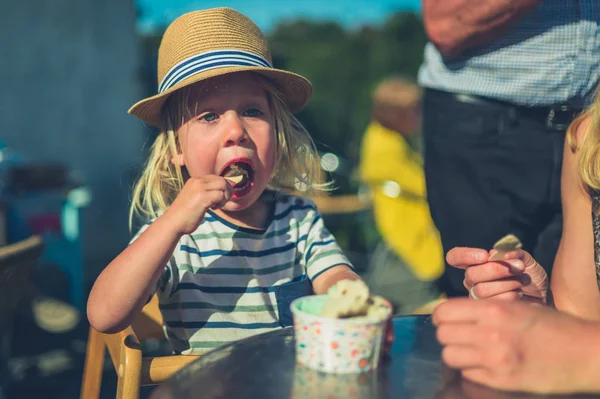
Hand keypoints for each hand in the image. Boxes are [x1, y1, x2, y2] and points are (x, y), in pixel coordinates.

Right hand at [164, 175, 232, 233]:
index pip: (216, 178)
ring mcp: (200, 188)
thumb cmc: (185, 214)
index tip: (219, 199)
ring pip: (223, 185)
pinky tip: (213, 208)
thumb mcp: (195, 197)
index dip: (222, 188)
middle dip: (227, 192)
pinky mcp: (203, 197)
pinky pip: (220, 195)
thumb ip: (206, 192)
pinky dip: (221, 203)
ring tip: (217, 205)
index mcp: (195, 180)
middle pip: (222, 180)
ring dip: (225, 197)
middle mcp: (197, 181)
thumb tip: (224, 191)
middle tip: (221, 203)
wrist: (173, 223)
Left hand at [433, 299, 599, 393]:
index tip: (445, 318)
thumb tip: (454, 313)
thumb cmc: (553, 326)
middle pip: (442, 334)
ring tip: (470, 350)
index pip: (444, 312)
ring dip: (456, 352)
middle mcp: (489, 335)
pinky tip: (486, 363)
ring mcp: (494, 361)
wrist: (584, 353)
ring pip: (449, 356)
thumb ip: (485, 310)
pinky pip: (468, 374)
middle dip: (447, 334)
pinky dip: (471, 369)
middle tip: (459, 334)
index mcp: (493, 310)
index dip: (440, 316)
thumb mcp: (517, 307)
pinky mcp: (500, 381)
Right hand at [446, 247, 547, 303]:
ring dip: (506, 283)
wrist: (545, 299)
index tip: (485, 255)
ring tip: (522, 281)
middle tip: (518, 267)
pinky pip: (492, 303)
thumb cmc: (530, 277)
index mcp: (475, 265)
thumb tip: (496, 252)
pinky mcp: (486, 313)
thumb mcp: (524, 259)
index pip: (455, 257)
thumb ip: (511, 252)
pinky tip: (521, 294)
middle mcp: (472, 281)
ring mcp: (477, 298)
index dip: (465, 255)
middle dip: (495, 269)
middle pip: (471, 274)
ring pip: (481, 290)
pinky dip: (510, 296)